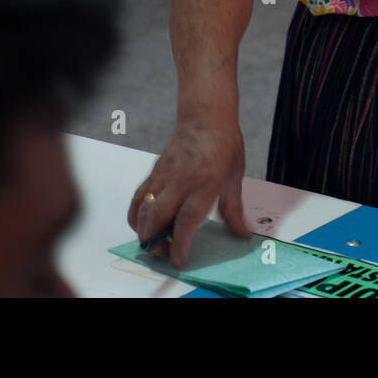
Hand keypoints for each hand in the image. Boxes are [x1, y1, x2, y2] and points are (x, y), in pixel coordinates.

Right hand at [127, 117, 248, 267]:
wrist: (205, 118)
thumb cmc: (225, 146)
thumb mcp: (235, 178)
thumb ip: (234, 210)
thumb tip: (242, 235)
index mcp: (205, 184)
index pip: (186, 219)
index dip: (180, 243)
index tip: (179, 259)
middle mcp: (180, 182)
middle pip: (158, 218)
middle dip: (156, 241)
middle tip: (165, 252)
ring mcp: (163, 177)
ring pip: (144, 209)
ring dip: (145, 231)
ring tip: (155, 241)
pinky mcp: (154, 173)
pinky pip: (138, 197)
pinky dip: (136, 215)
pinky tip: (143, 224)